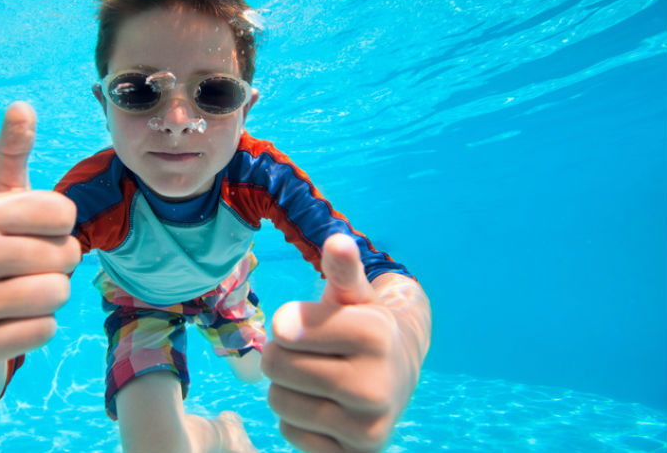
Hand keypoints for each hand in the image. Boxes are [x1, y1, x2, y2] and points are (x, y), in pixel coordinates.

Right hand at [0, 102, 80, 362]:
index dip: (63, 228)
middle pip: (65, 257)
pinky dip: (39, 330)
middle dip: (62, 267)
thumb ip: (13, 154)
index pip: (64, 213)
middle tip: (31, 269)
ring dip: (53, 299)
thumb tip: (21, 104)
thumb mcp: (3, 200)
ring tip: (23, 294)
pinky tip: (12, 323)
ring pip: (55, 296)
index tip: (36, 233)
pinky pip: (41, 333)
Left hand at [261, 234, 423, 451]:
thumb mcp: (354, 295)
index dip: (286, 324)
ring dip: (286, 388)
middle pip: (275, 366)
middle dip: (282, 355)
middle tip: (309, 353)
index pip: (284, 329)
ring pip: (278, 402)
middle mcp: (377, 385)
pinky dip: (297, 419)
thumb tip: (337, 242)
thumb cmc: (363, 326)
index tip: (304, 324)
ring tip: (316, 379)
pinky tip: (325, 406)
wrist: (399, 373)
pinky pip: (289, 433)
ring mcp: (368, 427)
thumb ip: (343, 270)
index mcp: (376, 335)